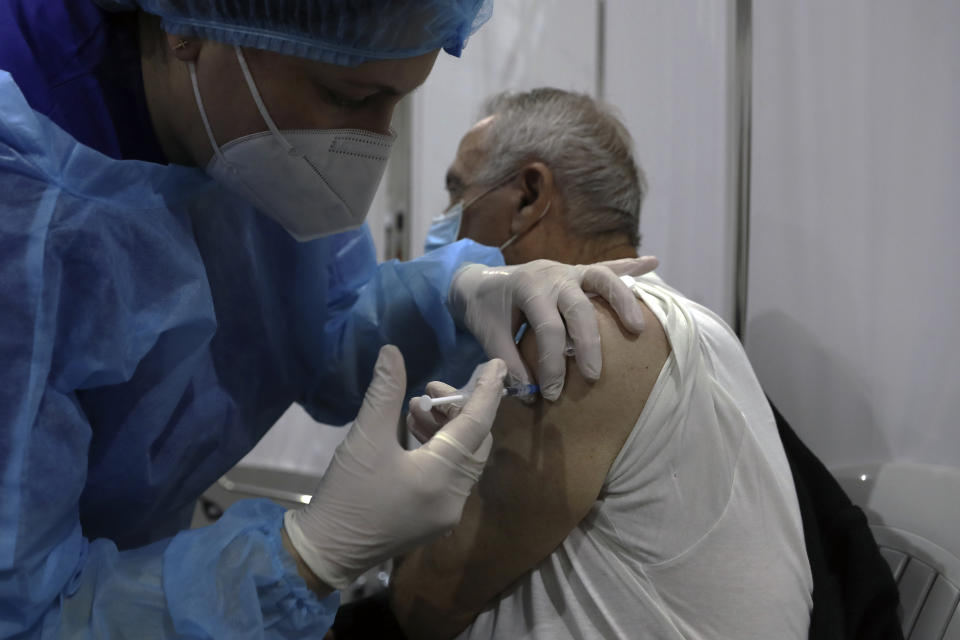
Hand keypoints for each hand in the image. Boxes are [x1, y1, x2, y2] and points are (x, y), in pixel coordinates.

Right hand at [283, 345, 505, 589]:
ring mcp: (446, 513)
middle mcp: (454, 497)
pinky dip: (440, 451)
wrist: (325, 552)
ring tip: (414, 409)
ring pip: (464, 460)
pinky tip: (411, 436)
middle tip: (429, 390)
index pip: (477, 425)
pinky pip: (451, 477)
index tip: (496, 365)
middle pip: (475, 442)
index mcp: (442, 476)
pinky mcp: (434, 520)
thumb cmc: (347, 494)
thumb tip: (392, 352)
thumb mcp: (365, 438)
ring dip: (447, 430)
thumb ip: (384, 393)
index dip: (487, 392)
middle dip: (459, 410)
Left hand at [448, 256, 658, 399]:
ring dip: (622, 301)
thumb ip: (509, 362)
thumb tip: (529, 391)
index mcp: (527, 288)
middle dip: (588, 344)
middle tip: (593, 376)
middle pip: (579, 308)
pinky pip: (608, 267)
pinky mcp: (578, 271)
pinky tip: (654, 263)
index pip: (547, 328)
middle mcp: (552, 275)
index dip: (551, 362)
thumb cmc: (486, 310)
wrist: (479, 280)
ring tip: (637, 328)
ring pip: (602, 279)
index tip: (551, 392)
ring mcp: (568, 271)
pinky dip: (631, 266)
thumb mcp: (489, 336)